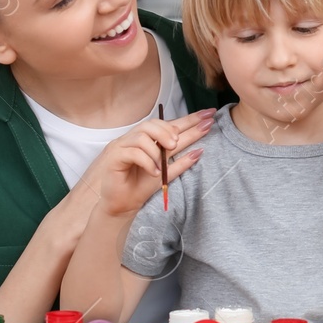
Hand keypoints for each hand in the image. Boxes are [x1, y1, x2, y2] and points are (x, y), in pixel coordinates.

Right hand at [87, 109, 214, 218]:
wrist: (121, 206)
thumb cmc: (140, 189)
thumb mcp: (165, 175)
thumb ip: (180, 163)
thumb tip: (200, 151)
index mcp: (148, 141)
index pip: (169, 125)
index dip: (189, 119)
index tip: (208, 115)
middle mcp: (134, 139)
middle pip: (153, 123)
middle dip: (169, 131)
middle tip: (177, 142)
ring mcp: (122, 145)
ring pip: (143, 136)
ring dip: (156, 151)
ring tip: (161, 166)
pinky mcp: (114, 156)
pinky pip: (134, 152)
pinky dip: (147, 162)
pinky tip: (154, 172)